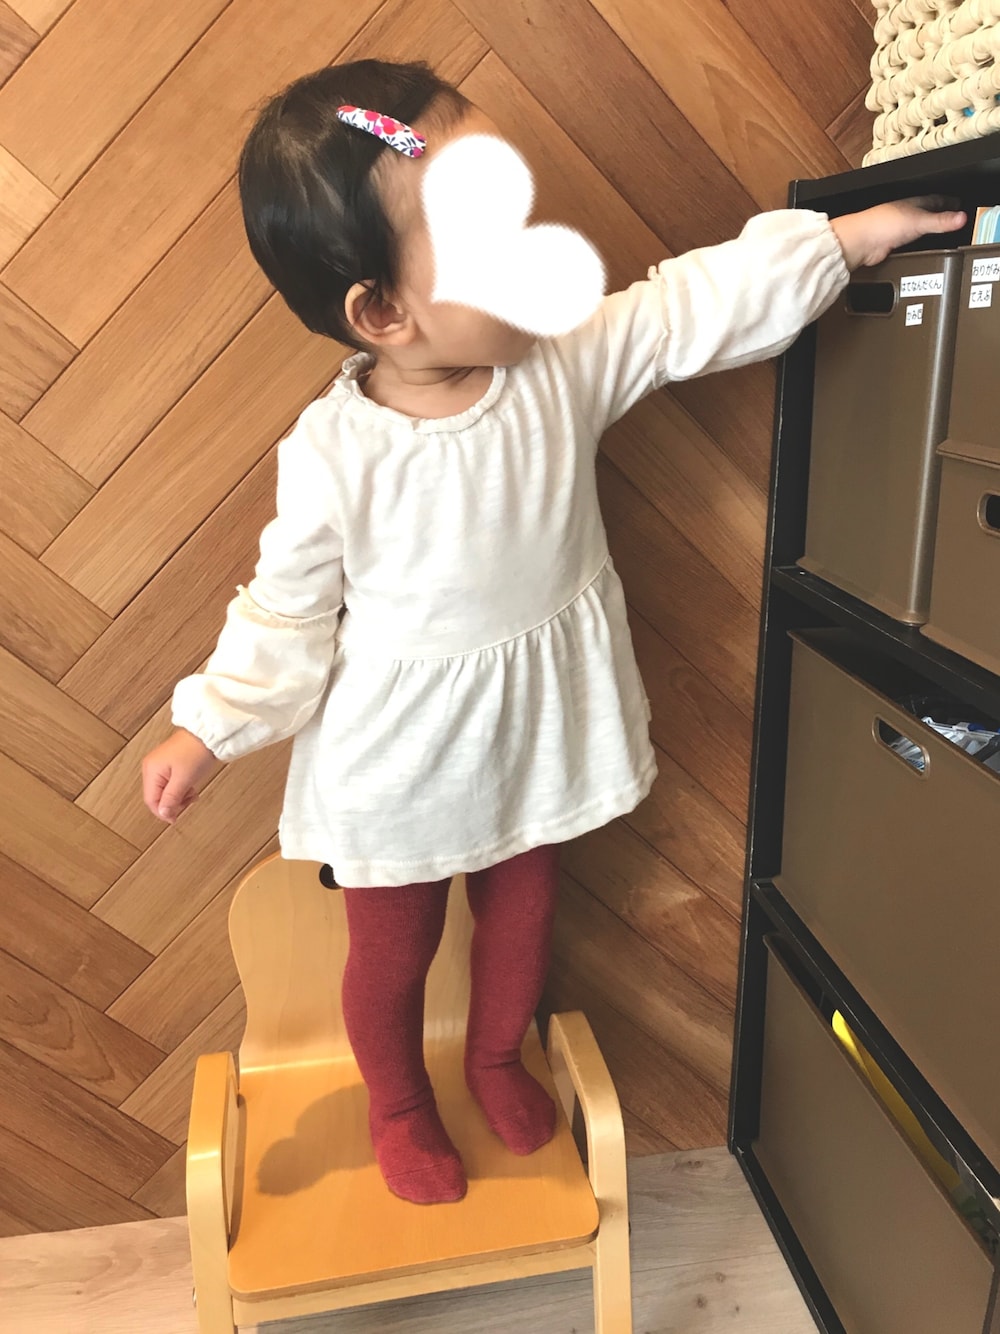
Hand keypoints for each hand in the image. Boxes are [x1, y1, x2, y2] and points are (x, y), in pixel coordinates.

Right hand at [142, 728, 219, 823]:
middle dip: (173, 803)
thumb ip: (172, 798)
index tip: (176, 818)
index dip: (163, 812)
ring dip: (179, 796)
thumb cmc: (196, 750)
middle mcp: (152, 767)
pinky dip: (181, 788)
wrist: (208, 733)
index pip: (151, 800)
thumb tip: (163, 814)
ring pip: (165, 791)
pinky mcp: (171, 763)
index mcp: (151, 770)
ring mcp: (161, 764)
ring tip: (192, 793)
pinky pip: (172, 783)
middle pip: (157, 796)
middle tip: (188, 802)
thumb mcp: (184, 779)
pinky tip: (191, 786)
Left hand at [831, 196, 966, 270]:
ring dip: (926, 229)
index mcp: (911, 204)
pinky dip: (915, 244)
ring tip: (938, 232)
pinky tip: (918, 247)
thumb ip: (940, 221)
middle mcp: (903, 215)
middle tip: (951, 216)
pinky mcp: (889, 245)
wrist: (860, 242)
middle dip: (938, 214)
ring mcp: (895, 230)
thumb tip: (961, 217)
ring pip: (915, 227)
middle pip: (925, 213)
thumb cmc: (882, 225)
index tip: (958, 203)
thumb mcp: (918, 222)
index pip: (934, 200)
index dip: (947, 201)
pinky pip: (907, 242)